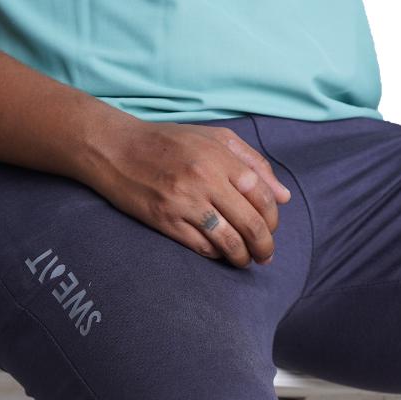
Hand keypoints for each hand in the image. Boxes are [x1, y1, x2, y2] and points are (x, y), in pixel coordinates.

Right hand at [84, 117, 291, 267]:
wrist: (116, 148)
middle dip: (265, 246)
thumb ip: (253, 162)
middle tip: (266, 255)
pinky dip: (217, 255)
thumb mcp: (214, 138)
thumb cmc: (169, 142)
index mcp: (220, 157)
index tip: (271, 228)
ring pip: (229, 242)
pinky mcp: (166, 221)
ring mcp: (185, 202)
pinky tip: (219, 253)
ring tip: (246, 260)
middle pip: (251, 224)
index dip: (273, 218)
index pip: (263, 196)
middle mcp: (205, 179)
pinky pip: (202, 247)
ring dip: (243, 258)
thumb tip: (284, 196)